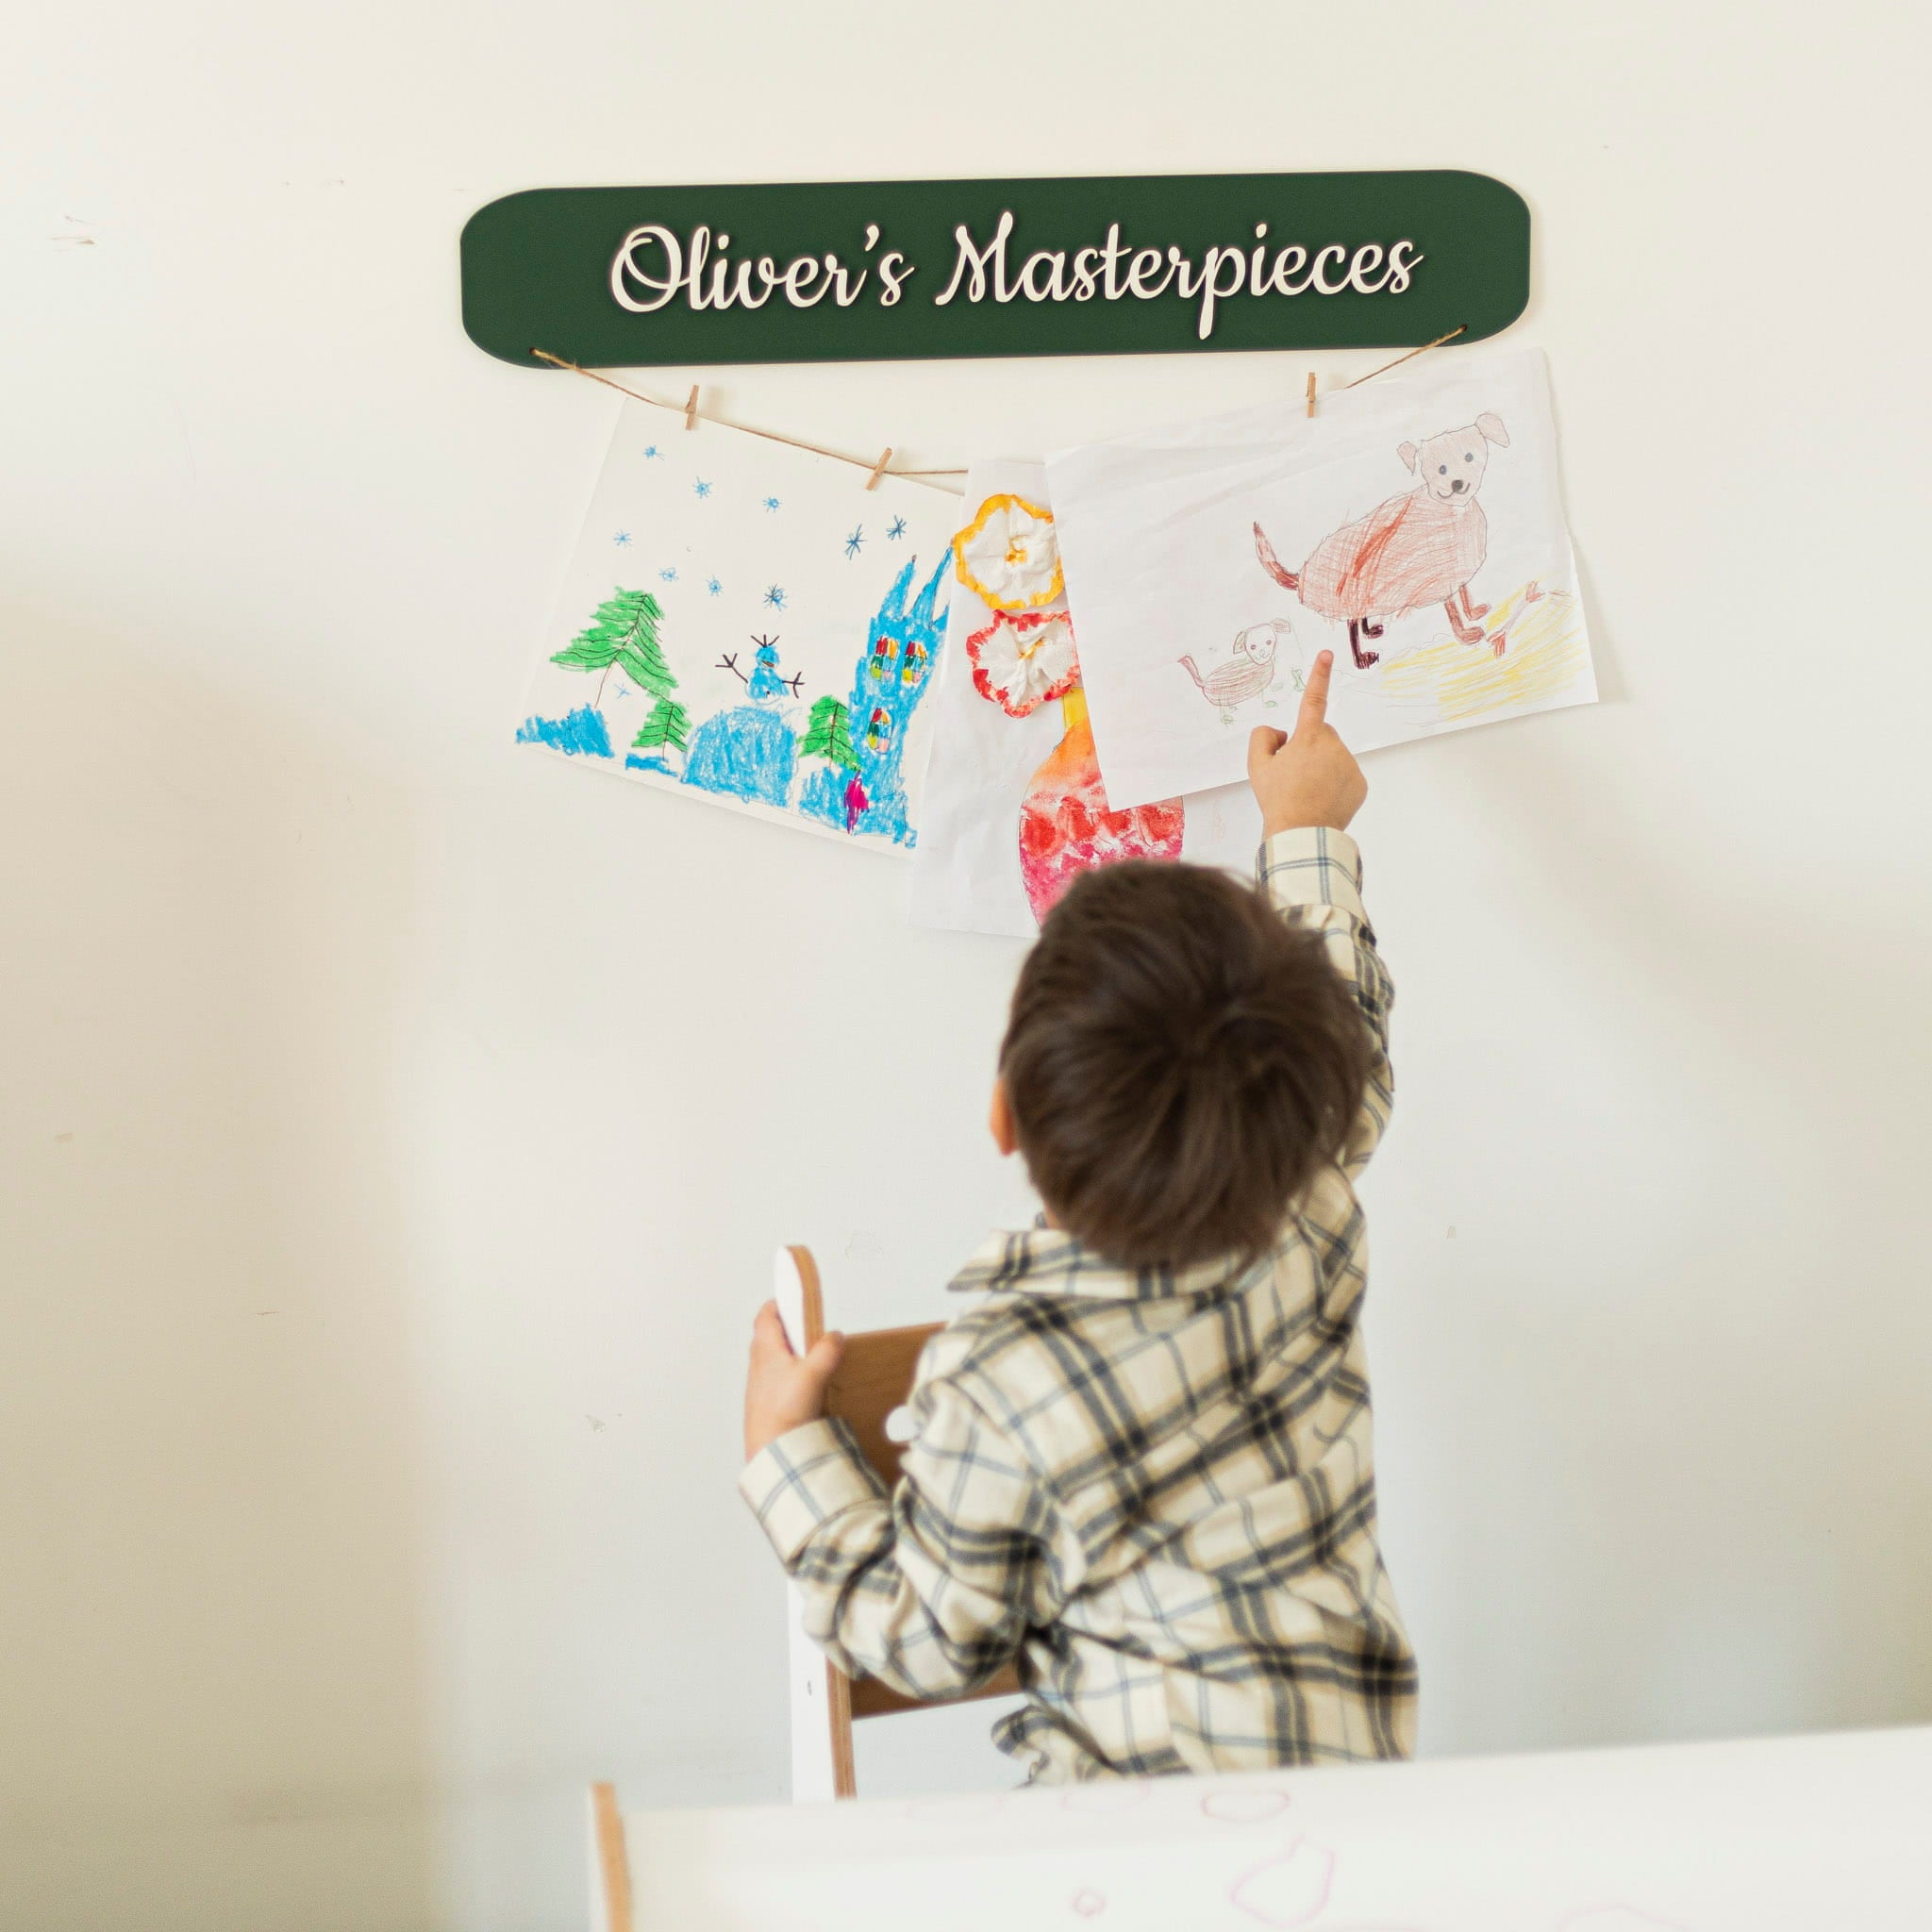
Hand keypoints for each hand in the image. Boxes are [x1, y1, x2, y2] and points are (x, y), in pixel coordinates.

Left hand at [743, 1300, 844, 1461]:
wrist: (770, 1449)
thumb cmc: (784, 1412)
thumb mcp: (813, 1374)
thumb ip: (827, 1351)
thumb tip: (835, 1335)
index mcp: (765, 1349)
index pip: (765, 1316)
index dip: (778, 1304)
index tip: (792, 1299)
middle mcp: (759, 1365)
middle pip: (769, 1336)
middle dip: (788, 1329)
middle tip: (808, 1328)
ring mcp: (761, 1385)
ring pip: (774, 1360)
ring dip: (790, 1354)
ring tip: (812, 1359)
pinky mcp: (766, 1403)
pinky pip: (777, 1380)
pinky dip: (791, 1375)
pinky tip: (807, 1388)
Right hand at [1246, 651, 1366, 835]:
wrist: (1302, 833)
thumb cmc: (1278, 800)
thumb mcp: (1257, 767)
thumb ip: (1263, 738)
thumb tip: (1280, 734)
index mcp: (1308, 737)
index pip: (1313, 699)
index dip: (1319, 675)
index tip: (1327, 654)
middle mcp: (1333, 745)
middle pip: (1321, 735)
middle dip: (1309, 746)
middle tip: (1293, 774)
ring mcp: (1349, 764)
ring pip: (1333, 756)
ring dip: (1322, 766)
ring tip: (1307, 791)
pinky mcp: (1360, 783)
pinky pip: (1345, 775)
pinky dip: (1335, 783)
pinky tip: (1321, 799)